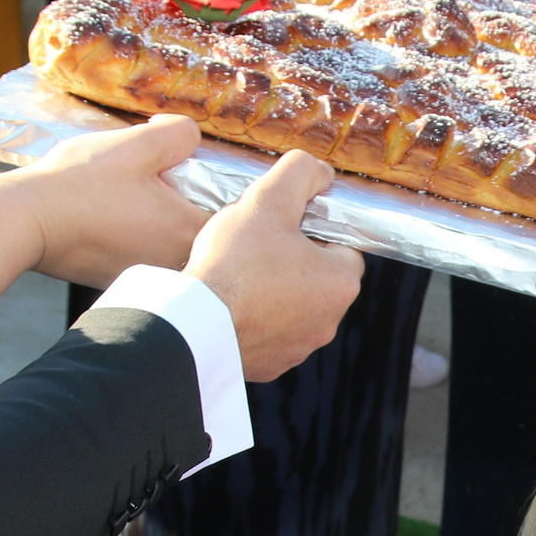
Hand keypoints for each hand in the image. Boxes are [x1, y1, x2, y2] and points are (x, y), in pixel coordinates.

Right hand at [7, 113, 209, 283]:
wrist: (25, 222)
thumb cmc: (80, 185)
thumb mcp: (137, 144)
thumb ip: (179, 134)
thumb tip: (189, 135)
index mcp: (188, 231)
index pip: (230, 215)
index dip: (220, 187)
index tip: (200, 171)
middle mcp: (175, 264)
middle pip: (201, 230)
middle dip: (188, 202)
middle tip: (164, 179)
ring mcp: (146, 275)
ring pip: (169, 242)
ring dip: (158, 220)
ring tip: (129, 195)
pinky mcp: (117, 280)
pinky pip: (140, 253)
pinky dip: (132, 234)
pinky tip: (107, 215)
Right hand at [182, 149, 363, 379]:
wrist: (194, 323)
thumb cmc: (234, 263)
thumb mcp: (267, 200)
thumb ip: (299, 173)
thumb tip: (319, 171)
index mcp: (341, 283)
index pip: (342, 244)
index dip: (313, 226)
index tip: (283, 222)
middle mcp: (328, 322)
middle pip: (317, 275)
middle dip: (292, 257)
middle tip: (256, 243)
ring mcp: (298, 347)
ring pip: (293, 305)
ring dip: (273, 288)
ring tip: (238, 271)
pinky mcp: (269, 364)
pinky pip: (268, 332)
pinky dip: (254, 316)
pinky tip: (229, 301)